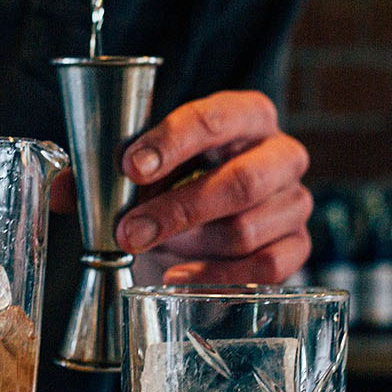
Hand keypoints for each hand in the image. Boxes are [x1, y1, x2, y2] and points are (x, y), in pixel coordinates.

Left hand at [114, 91, 311, 285]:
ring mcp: (295, 202)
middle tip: (131, 230)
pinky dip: (214, 276)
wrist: (208, 212)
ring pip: (246, 230)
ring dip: (189, 244)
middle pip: (243, 182)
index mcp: (250, 115)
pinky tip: (177, 276)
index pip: (216, 120)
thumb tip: (92, 188)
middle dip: (179, 210)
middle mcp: (283, 154)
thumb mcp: (157, 157)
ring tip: (150, 246)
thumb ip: (129, 164)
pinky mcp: (298, 245)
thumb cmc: (181, 172)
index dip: (172, 143)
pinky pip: (264, 268)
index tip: (132, 168)